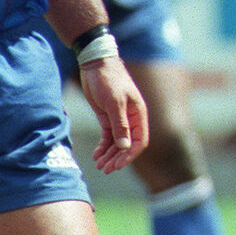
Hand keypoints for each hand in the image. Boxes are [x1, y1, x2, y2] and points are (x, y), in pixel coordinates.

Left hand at [79, 57, 149, 172]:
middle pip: (127, 145)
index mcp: (138, 114)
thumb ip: (120, 125)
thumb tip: (125, 147)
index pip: (140, 141)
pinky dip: (103, 147)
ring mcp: (118, 119)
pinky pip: (107, 137)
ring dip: (109, 155)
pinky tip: (96, 154)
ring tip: (98, 165)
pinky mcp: (107, 117)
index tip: (118, 165)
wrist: (96, 65)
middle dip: (117, 158)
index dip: (130, 155)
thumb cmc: (109, 80)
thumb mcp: (114, 103)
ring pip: (117, 143)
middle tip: (105, 169)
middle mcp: (131, 118)